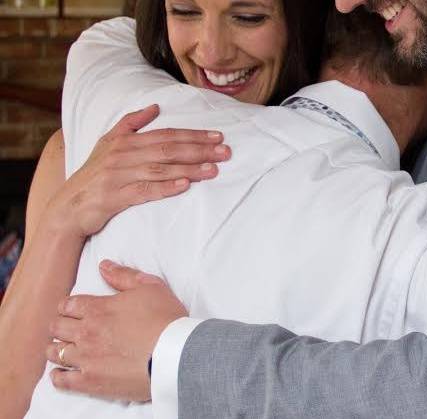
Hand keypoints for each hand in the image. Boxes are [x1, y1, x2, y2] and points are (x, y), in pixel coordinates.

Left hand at [46, 261, 187, 400]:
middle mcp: (86, 332)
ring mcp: (86, 358)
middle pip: (57, 327)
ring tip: (65, 348)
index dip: (68, 306)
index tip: (73, 310)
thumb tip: (103, 265)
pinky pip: (62, 380)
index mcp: (98, 308)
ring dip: (57, 348)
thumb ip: (123, 276)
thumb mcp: (150, 287)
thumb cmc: (166, 319)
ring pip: (55, 352)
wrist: (175, 353)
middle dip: (60, 324)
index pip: (68, 305)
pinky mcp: (90, 381)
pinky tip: (61, 373)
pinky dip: (58, 375)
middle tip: (69, 327)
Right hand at [48, 105, 230, 237]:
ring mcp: (119, 175)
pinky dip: (166, 187)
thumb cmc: (94, 175)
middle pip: (168, 149)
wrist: (68, 207)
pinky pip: (144, 191)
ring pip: (160, 169)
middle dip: (199, 150)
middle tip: (225, 152)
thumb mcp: (108, 143)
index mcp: (125, 141)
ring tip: (213, 170)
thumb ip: (131, 124)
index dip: (193, 135)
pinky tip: (185, 185)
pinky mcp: (115, 197)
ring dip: (189, 168)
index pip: (166, 135)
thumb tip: (154, 107)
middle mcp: (123, 155)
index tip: (218, 137)